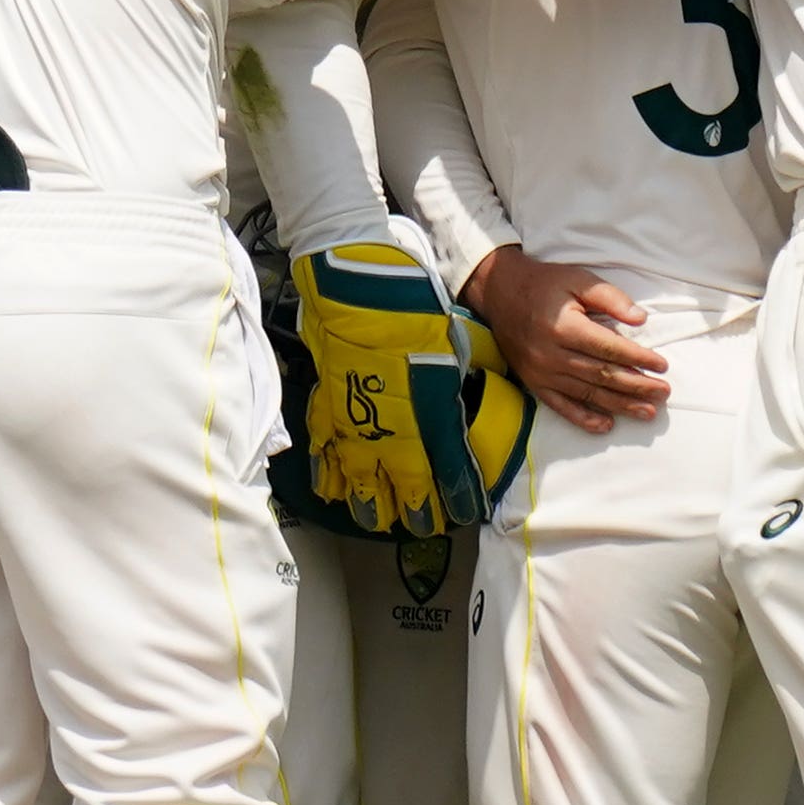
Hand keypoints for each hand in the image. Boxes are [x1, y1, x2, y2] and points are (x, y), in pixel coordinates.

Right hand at [290, 236, 481, 534]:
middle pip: (404, 485)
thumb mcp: (456, 344)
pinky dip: (329, 472)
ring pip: (362, 476)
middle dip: (415, 511)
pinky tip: (331, 490)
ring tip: (379, 521)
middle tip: (424, 526)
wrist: (357, 279)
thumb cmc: (413, 306)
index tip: (464, 513)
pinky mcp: (328, 402)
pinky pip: (326, 448)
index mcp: (429, 412)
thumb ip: (466, 381)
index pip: (446, 470)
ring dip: (372, 503)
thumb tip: (476, 397)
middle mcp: (391, 425)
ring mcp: (355, 419)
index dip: (457, 496)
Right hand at [462, 246, 669, 433]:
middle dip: (637, 386)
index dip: (639, 358)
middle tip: (663, 393)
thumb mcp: (578, 279)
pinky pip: (561, 406)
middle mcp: (552, 354)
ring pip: (588, 394)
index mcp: (565, 327)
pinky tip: (606, 425)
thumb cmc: (545, 284)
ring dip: (620, 405)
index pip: (610, 349)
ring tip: (648, 412)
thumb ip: (610, 298)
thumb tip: (640, 318)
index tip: (662, 366)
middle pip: (603, 375)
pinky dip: (584, 419)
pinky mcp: (533, 383)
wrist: (500, 293)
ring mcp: (542, 372)